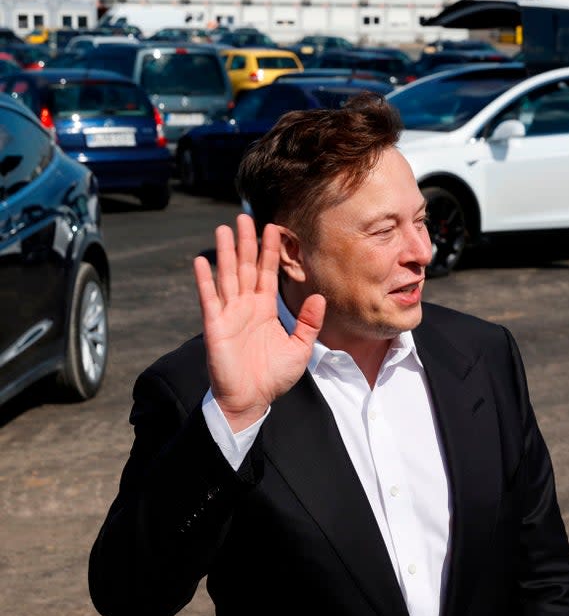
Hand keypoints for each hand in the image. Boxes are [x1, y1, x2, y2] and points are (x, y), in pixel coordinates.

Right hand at [193, 215, 324, 431]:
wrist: (251, 400)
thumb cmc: (273, 376)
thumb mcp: (300, 348)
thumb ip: (309, 322)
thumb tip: (320, 297)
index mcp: (265, 309)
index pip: (268, 273)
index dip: (270, 251)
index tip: (273, 227)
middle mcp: (246, 307)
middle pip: (246, 267)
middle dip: (246, 242)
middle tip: (244, 216)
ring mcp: (229, 314)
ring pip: (228, 276)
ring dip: (225, 253)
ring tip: (223, 229)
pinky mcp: (215, 326)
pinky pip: (209, 299)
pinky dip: (205, 280)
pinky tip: (202, 261)